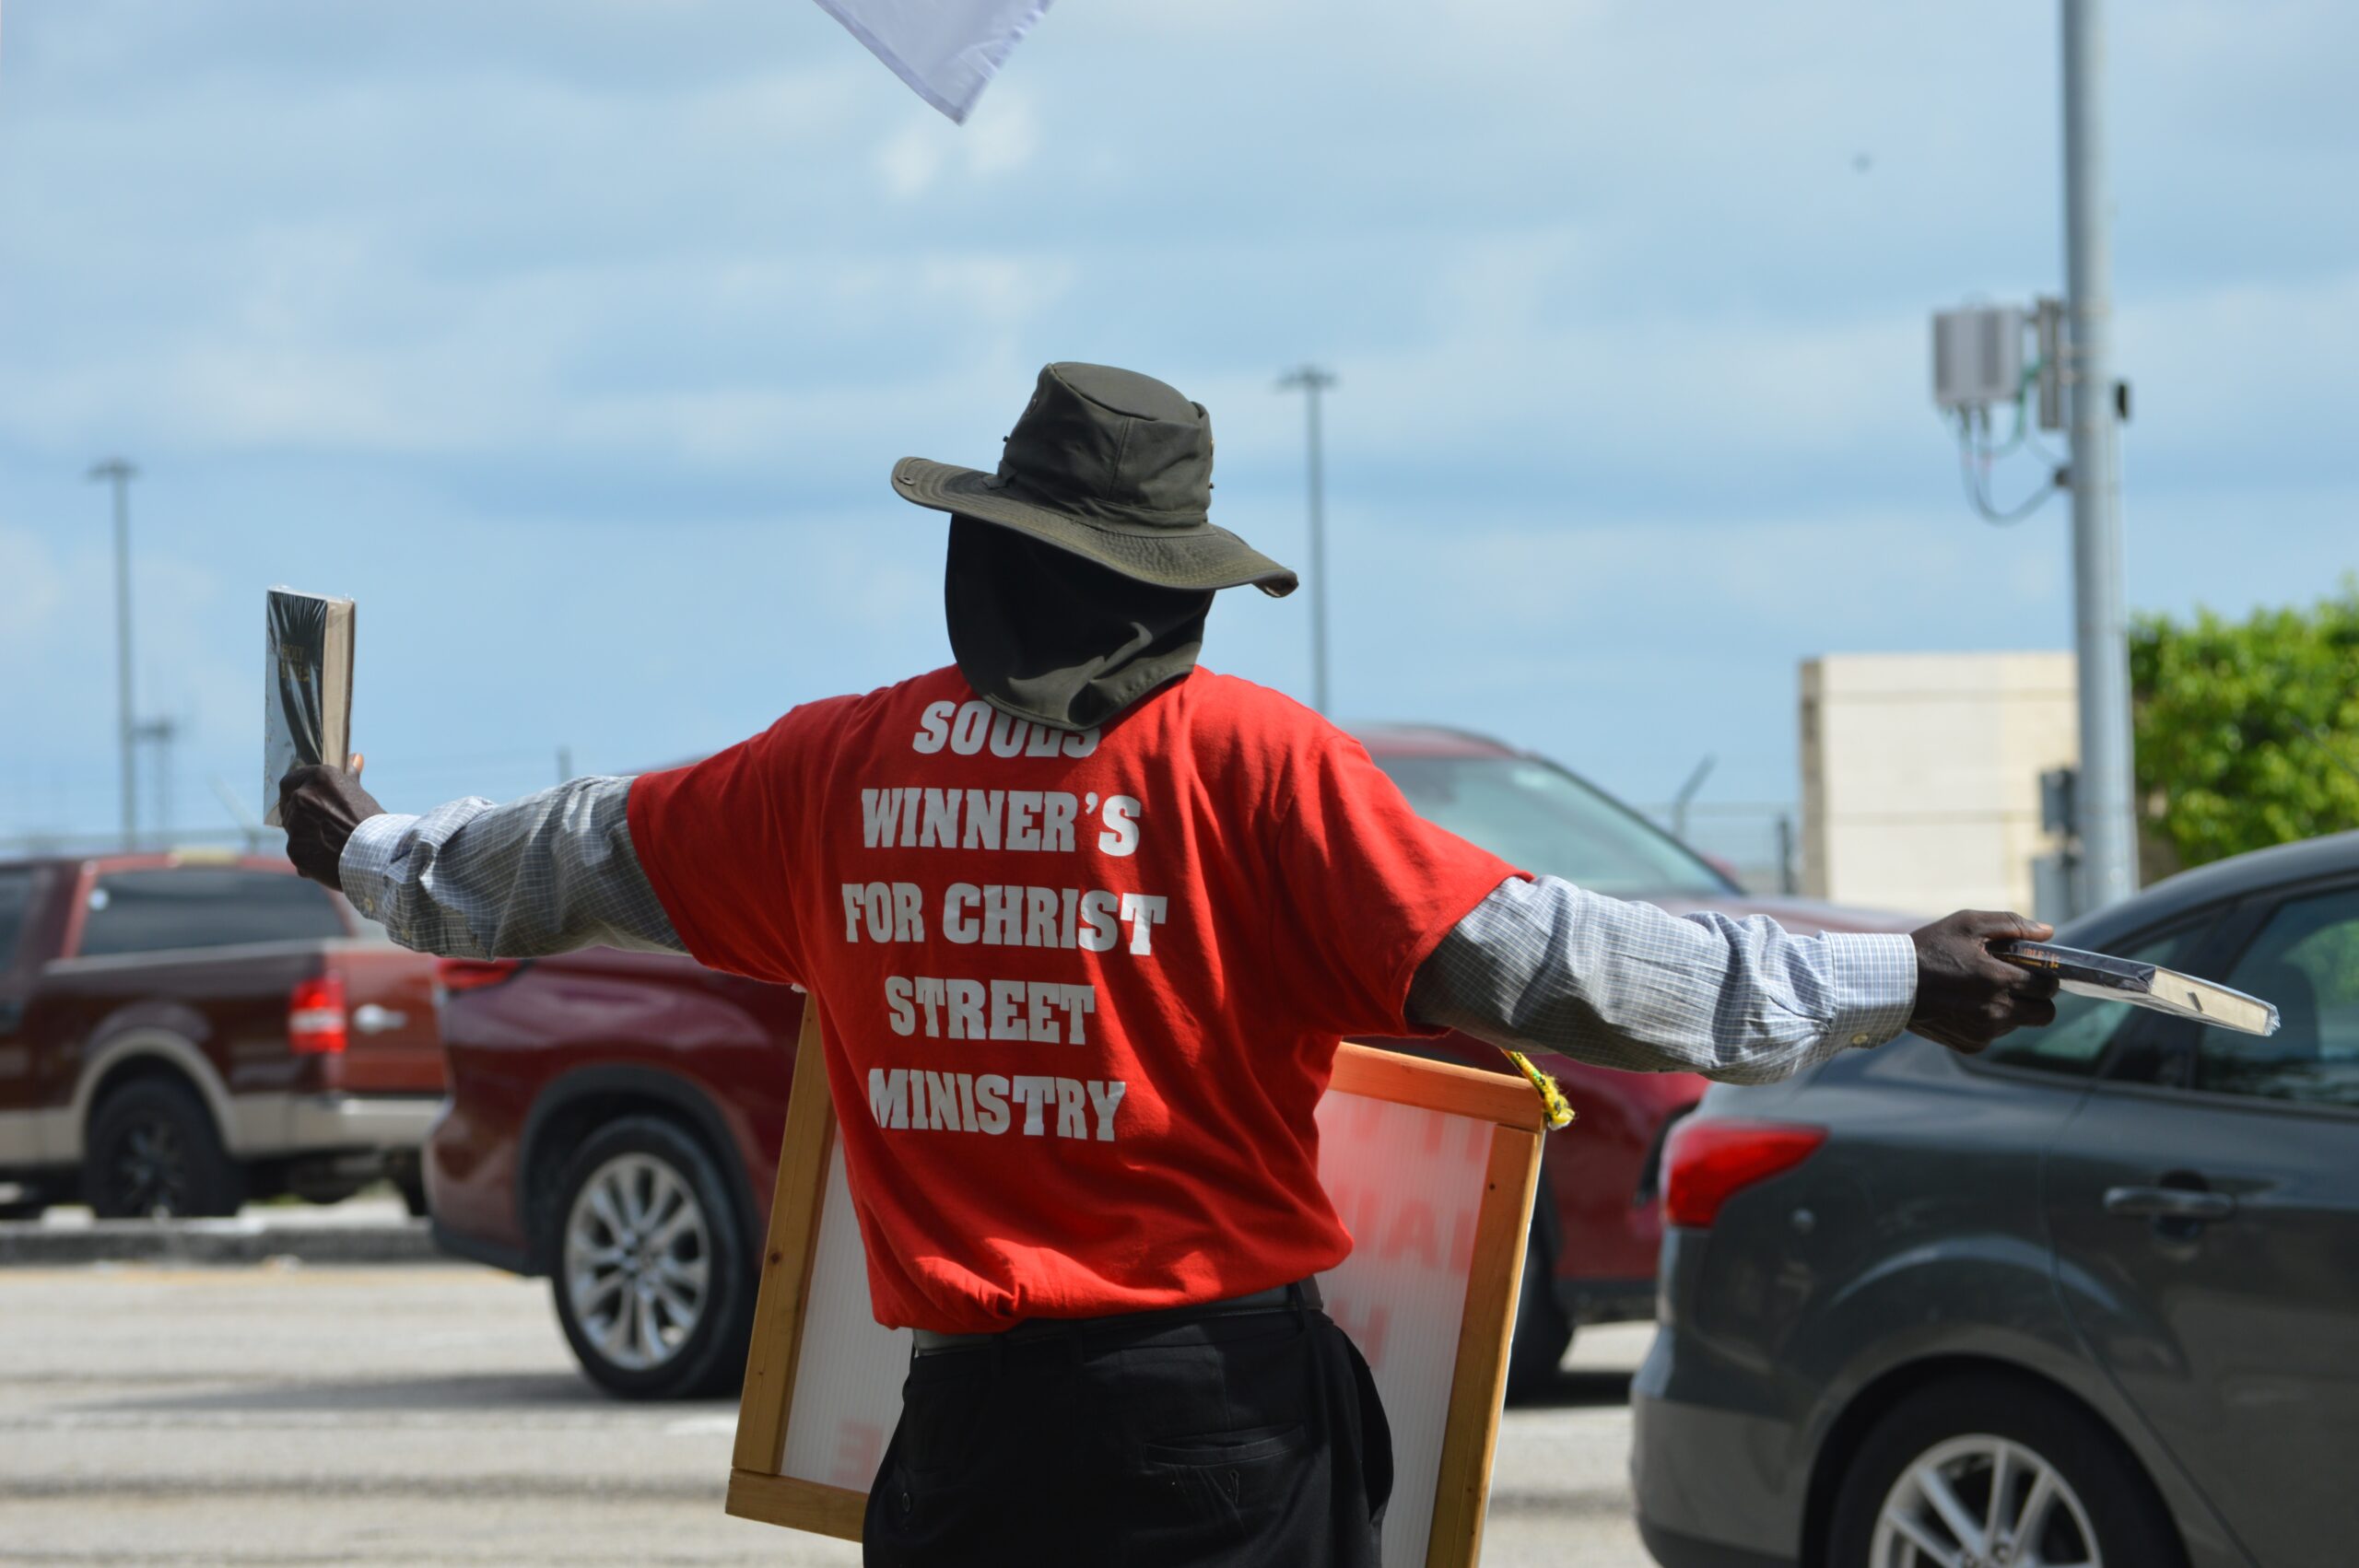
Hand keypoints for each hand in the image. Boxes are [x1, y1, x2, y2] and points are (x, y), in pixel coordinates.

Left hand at [278, 754, 384, 893]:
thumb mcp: (361, 794)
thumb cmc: (373, 822)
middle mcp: (302, 797)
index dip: (296, 791)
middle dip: (301, 815)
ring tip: (332, 845)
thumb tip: (354, 758)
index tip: (304, 801)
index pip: (291, 779)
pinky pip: (298, 852)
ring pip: (293, 830)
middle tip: (321, 825)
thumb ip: (349, 777)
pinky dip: (309, 857)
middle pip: (289, 806)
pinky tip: (329, 860)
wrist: (378, 854)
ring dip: (306, 836)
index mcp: (318, 778)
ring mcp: (295, 825)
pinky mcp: (295, 850)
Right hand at [1908, 910, 2061, 1052]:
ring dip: (2010, 1009)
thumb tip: (2047, 932)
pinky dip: (1987, 1022)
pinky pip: (1993, 1035)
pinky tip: (1965, 1006)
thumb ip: (2011, 924)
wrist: (1890, 983)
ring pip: (2018, 1024)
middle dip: (2037, 999)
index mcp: (1999, 980)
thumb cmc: (1930, 948)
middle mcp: (1996, 1010)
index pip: (2048, 987)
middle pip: (2044, 1014)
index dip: (2045, 977)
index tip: (2033, 971)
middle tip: (2018, 985)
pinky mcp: (1971, 1045)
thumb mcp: (1967, 924)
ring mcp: (1983, 1031)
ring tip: (1981, 992)